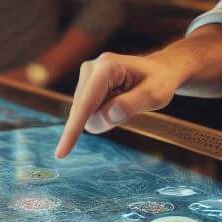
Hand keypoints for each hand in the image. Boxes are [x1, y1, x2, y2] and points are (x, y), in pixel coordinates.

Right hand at [55, 52, 184, 156]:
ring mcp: (86, 75)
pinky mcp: (85, 84)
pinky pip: (88, 111)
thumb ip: (132, 105)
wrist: (161, 70)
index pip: (86, 104)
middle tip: (135, 104)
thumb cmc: (160, 81)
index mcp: (107, 67)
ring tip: (129, 99)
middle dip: (105, 119)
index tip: (61, 154)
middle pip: (85, 112)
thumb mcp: (156, 95)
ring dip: (106, 116)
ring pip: (85, 114)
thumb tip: (108, 115)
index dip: (74, 130)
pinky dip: (104, 113)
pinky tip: (119, 99)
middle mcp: (90, 68)